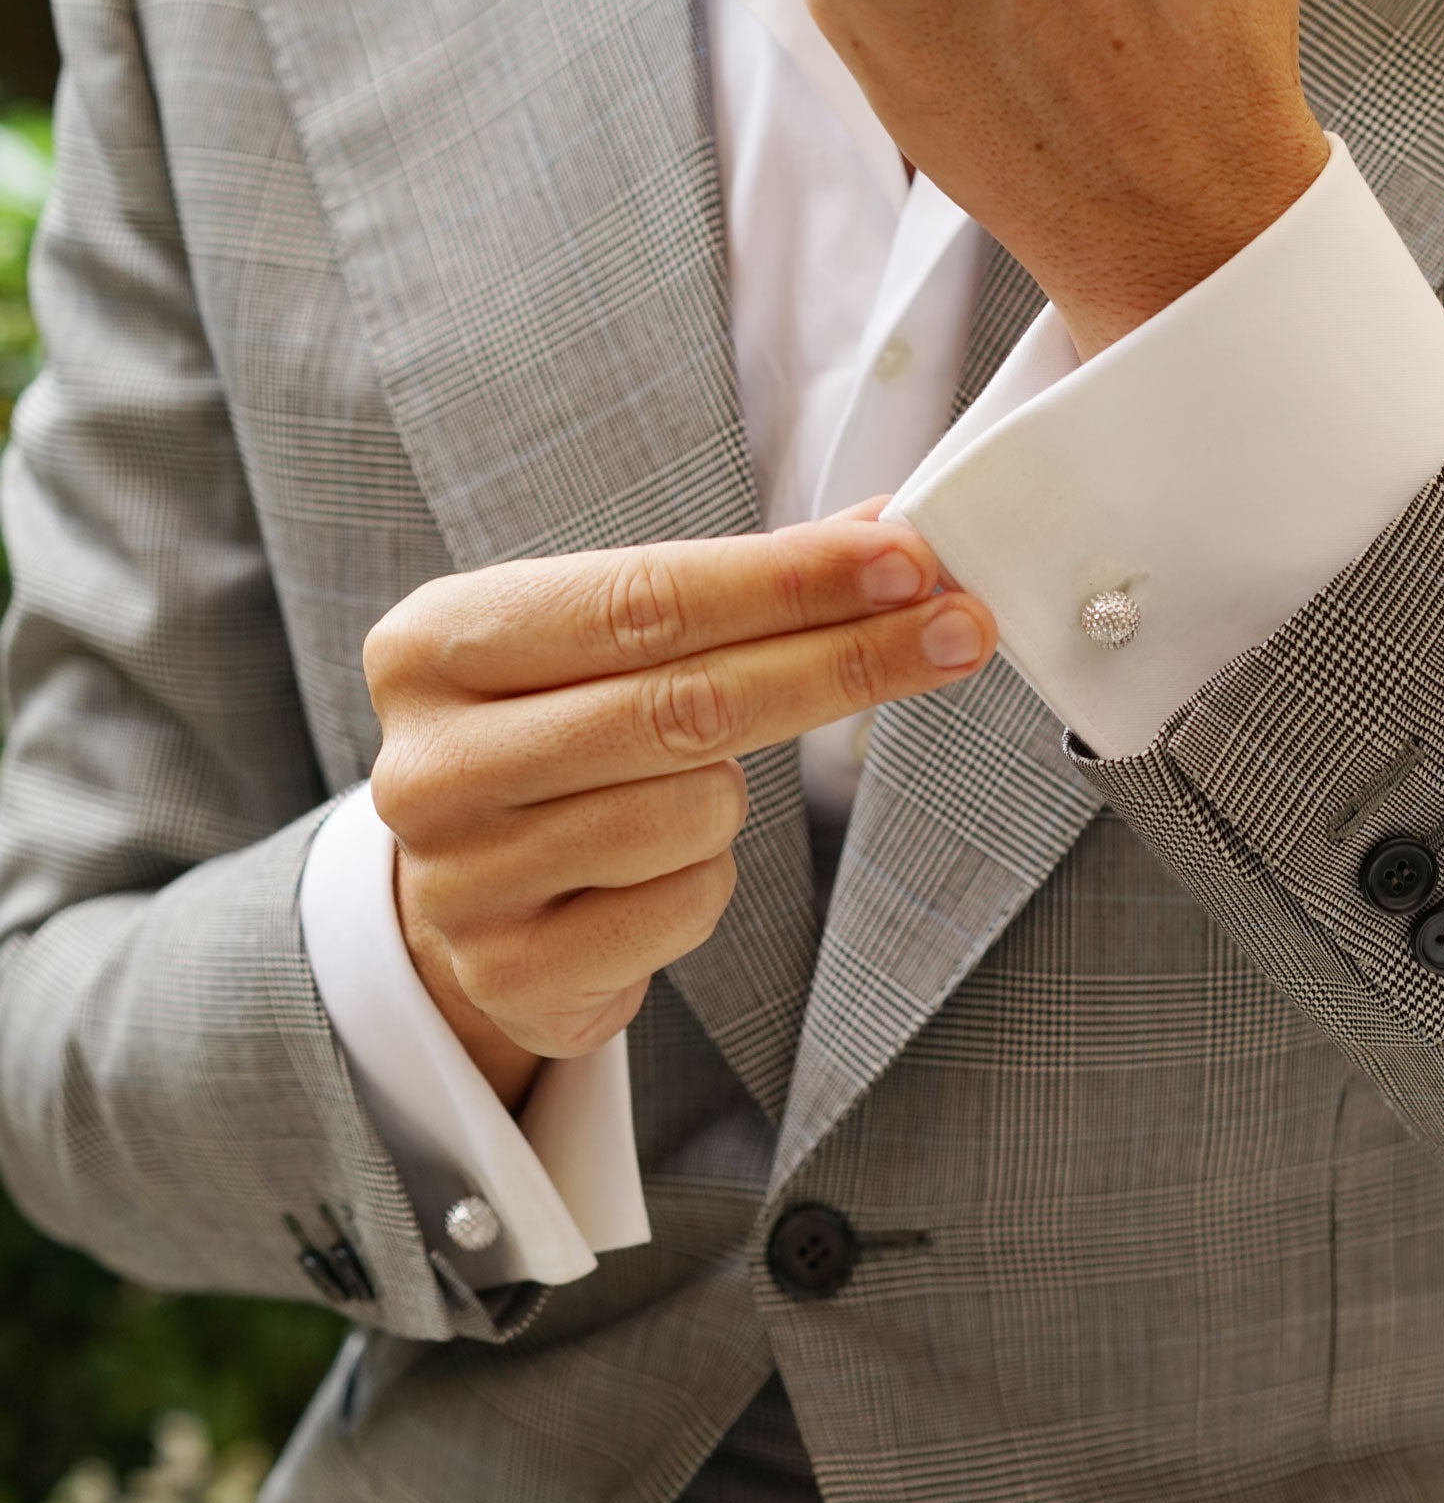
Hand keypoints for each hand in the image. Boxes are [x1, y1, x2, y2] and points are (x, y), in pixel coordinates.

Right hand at [364, 516, 995, 1104]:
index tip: (907, 559)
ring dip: (731, 799)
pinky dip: (705, 880)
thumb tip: (887, 533)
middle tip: (956, 629)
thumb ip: (736, 588)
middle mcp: (429, 761)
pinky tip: (656, 872)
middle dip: (840, 662)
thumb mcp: (607, 649)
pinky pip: (685, 905)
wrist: (468, 903)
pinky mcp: (511, 970)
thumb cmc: (556, 747)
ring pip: (692, 812)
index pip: (643, 599)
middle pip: (683, 705)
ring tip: (683, 793)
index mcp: (435, 645)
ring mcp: (460, 878)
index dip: (787, 581)